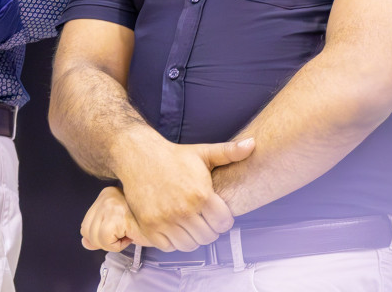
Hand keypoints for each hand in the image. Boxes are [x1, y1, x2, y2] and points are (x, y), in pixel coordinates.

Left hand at [80, 186, 144, 251]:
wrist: (165, 227)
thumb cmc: (145, 225)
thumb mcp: (118, 226)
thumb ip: (99, 232)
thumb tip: (85, 243)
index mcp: (106, 194)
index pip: (85, 223)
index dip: (101, 235)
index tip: (119, 231)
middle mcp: (106, 196)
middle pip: (86, 231)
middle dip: (105, 241)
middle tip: (124, 234)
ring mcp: (110, 204)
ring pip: (94, 237)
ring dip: (113, 243)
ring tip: (128, 234)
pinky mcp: (117, 216)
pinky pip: (105, 240)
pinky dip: (117, 246)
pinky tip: (130, 236)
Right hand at [114, 129, 253, 251]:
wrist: (138, 155)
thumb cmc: (173, 156)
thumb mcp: (203, 153)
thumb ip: (229, 152)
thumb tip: (253, 144)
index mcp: (201, 194)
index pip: (223, 224)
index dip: (222, 219)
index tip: (215, 213)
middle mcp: (183, 210)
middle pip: (207, 237)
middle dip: (207, 229)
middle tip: (201, 218)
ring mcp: (165, 220)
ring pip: (189, 245)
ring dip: (190, 237)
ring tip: (188, 222)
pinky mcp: (149, 226)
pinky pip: (168, 246)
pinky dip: (172, 240)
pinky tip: (173, 226)